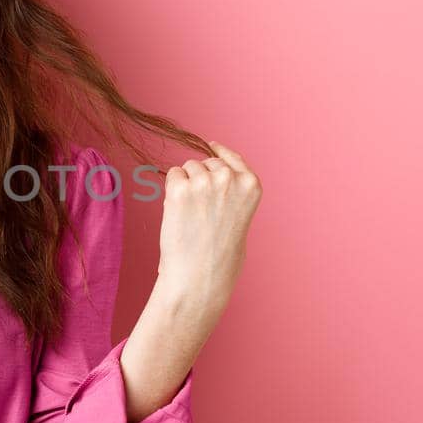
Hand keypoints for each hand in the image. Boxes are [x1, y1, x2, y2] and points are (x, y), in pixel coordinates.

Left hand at [155, 140, 262, 318]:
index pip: (233, 159)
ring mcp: (205, 181)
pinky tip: (178, 212)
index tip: (211, 145)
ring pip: (188, 168)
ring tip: (191, 216)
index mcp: (251, 186)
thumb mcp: (238, 217)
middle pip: (206, 162)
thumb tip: (209, 172)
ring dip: (185, 185)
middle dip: (200, 178)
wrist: (200, 276)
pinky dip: (171, 190)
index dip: (220, 153)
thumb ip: (231, 193)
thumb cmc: (219, 255)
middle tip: (199, 211)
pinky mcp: (180, 189)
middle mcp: (230, 179)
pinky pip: (172, 175)